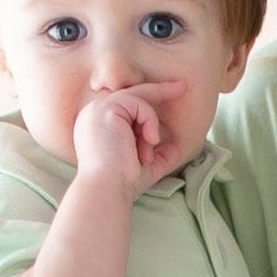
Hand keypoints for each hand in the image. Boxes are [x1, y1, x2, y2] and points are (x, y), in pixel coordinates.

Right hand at [71, 83, 185, 186]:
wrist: (107, 190)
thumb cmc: (122, 183)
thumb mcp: (145, 167)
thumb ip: (158, 154)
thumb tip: (176, 147)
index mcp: (98, 126)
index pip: (125, 107)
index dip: (147, 104)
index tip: (173, 94)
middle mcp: (93, 114)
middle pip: (131, 95)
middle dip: (160, 90)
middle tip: (183, 86)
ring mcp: (97, 109)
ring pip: (138, 100)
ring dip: (150, 125)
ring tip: (146, 151)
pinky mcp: (106, 108)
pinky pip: (139, 104)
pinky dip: (149, 122)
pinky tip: (147, 141)